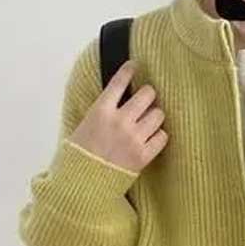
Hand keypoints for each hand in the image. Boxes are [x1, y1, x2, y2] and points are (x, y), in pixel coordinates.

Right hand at [69, 59, 167, 173]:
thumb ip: (104, 109)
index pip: (119, 82)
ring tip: (149, 120)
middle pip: (147, 95)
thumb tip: (119, 97)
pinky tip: (153, 136)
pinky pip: (163, 137)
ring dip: (155, 115)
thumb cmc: (82, 152)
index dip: (130, 71)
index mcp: (101, 110)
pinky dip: (160, 135)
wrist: (85, 180)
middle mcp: (120, 121)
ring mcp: (134, 138)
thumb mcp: (86, 122)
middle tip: (147, 99)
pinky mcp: (144, 155)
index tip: (135, 65)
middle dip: (148, 95)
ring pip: (158, 114)